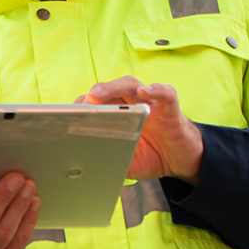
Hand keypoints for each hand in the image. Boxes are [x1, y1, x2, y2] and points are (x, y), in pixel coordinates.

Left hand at [81, 76, 203, 182]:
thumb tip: (83, 163)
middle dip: (95, 93)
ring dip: (115, 86)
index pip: (99, 103)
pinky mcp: (171, 109)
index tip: (67, 113)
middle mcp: (133, 104)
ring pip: (132, 85)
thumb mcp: (124, 161)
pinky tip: (146, 92)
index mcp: (119, 115)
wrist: (181, 161)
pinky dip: (155, 90)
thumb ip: (107, 157)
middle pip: (112, 90)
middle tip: (83, 101)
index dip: (84, 106)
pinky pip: (165, 93)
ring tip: (100, 93)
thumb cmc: (151, 156)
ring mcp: (152, 104)